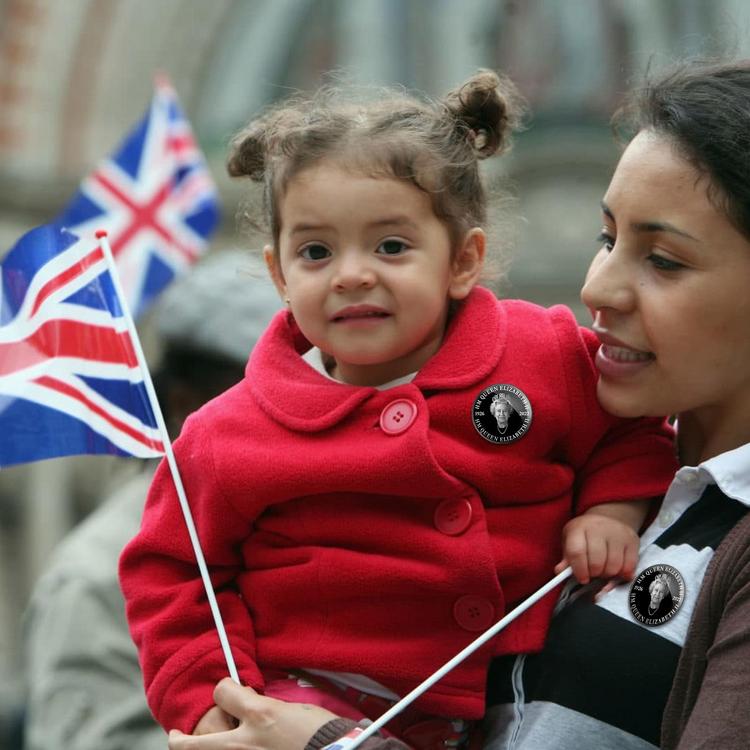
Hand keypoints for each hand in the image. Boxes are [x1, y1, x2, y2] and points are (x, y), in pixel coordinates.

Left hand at [168, 678, 337, 749]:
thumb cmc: (318, 734)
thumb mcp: (289, 710)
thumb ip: (261, 706)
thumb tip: (246, 703)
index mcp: (258, 716)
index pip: (222, 693)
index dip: (224, 689)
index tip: (226, 692)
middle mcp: (244, 743)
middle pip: (192, 744)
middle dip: (179, 740)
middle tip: (174, 736)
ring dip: (198, 749)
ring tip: (191, 746)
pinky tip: (218, 749)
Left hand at [555, 512, 638, 584]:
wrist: (608, 517)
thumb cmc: (585, 533)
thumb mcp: (570, 540)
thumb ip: (567, 557)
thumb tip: (560, 572)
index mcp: (579, 528)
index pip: (577, 552)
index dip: (579, 570)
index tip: (582, 579)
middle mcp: (598, 528)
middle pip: (597, 562)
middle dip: (594, 574)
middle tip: (593, 574)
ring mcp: (617, 533)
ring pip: (614, 566)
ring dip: (608, 574)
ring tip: (604, 570)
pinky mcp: (632, 540)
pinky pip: (630, 566)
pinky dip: (623, 574)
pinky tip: (617, 569)